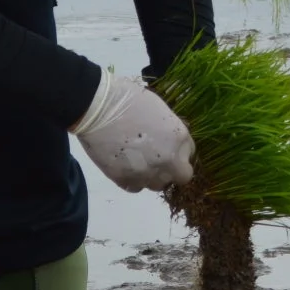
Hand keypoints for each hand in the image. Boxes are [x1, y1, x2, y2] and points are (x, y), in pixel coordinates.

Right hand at [71, 73, 194, 192]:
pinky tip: (127, 167)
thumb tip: (169, 142)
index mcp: (179, 138)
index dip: (179, 152)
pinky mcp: (124, 180)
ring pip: (158, 185)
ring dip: (153, 176)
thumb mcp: (162, 112)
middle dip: (173, 170)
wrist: (100, 110)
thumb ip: (170, 132)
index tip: (169, 148)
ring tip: (139, 162)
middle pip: (181, 176)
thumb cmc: (131, 101)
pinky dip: (133, 181)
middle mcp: (168, 159)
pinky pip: (135, 188)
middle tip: (159, 160)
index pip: (189, 154)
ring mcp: (146, 172)